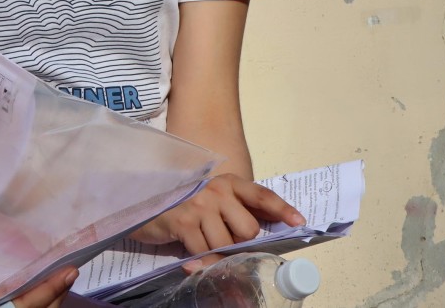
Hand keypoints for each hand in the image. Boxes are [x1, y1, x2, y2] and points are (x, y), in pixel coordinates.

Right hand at [127, 174, 304, 270]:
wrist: (146, 204)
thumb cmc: (186, 205)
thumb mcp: (215, 201)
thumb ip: (238, 211)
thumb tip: (270, 233)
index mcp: (229, 183)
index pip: (261, 195)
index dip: (281, 209)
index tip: (299, 222)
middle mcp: (216, 190)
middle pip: (247, 230)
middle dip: (238, 243)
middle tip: (221, 239)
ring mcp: (199, 205)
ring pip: (226, 245)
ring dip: (217, 253)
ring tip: (202, 244)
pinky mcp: (183, 222)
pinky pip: (205, 252)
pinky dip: (202, 262)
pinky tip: (194, 258)